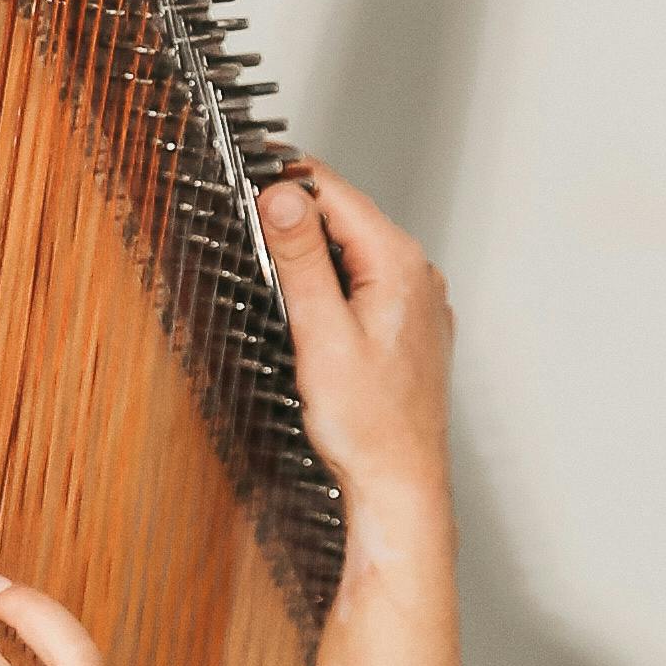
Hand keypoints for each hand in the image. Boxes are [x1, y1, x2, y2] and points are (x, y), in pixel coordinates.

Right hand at [257, 160, 455, 520]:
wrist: (401, 485)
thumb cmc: (369, 425)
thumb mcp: (321, 334)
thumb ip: (301, 260)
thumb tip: (281, 196)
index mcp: (400, 265)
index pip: (335, 193)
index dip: (285, 182)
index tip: (246, 180)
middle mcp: (418, 276)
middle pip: (346, 219)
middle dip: (296, 220)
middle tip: (248, 231)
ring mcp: (419, 303)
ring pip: (356, 253)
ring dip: (313, 256)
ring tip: (275, 279)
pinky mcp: (410, 328)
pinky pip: (368, 285)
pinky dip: (335, 286)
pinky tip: (312, 315)